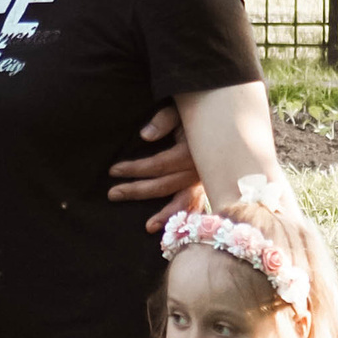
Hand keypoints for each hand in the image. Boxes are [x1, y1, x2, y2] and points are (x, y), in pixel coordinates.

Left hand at [108, 101, 202, 228]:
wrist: (224, 116)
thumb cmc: (197, 110)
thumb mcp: (180, 109)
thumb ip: (163, 120)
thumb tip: (144, 136)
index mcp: (191, 151)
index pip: (158, 165)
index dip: (135, 168)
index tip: (114, 170)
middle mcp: (199, 170)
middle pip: (164, 185)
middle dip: (137, 190)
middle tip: (112, 194)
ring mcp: (204, 180)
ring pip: (183, 201)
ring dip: (165, 215)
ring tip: (148, 227)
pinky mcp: (207, 185)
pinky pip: (195, 204)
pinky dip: (185, 215)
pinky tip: (172, 228)